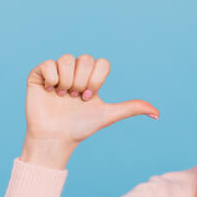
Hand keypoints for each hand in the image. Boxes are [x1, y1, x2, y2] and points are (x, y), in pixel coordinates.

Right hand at [24, 54, 158, 145]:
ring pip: (67, 59)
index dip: (96, 79)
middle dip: (83, 81)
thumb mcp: (108, 116)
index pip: (101, 63)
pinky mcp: (38, 75)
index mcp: (90, 78)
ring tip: (62, 96)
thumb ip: (131, 108)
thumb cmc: (81, 127)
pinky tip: (50, 92)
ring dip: (67, 81)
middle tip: (76, 98)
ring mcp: (56, 72)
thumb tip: (158, 113)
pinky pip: (48, 64)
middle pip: (85, 59)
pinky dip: (52, 79)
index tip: (90, 97)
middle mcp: (74, 72)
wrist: (56, 138)